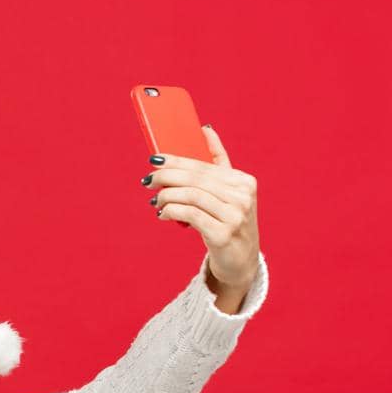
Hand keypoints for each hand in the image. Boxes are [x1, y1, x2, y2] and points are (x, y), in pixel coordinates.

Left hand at [145, 125, 261, 289]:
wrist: (241, 262)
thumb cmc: (228, 222)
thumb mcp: (228, 192)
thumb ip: (219, 162)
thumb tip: (205, 130)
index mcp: (244, 181)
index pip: (204, 165)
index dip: (176, 161)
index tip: (155, 160)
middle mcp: (242, 196)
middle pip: (196, 179)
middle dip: (167, 177)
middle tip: (148, 181)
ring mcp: (235, 216)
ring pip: (191, 195)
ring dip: (167, 196)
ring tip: (155, 201)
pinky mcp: (223, 234)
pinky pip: (190, 215)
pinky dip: (172, 211)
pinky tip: (163, 214)